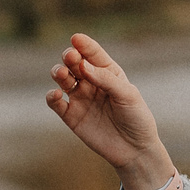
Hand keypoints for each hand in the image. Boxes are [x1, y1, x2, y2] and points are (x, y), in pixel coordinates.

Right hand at [46, 33, 174, 189]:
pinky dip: (52, 97)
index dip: (84, 45)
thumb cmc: (136, 118)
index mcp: (108, 73)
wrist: (135, 150)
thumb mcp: (127, 95)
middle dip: (70, 57)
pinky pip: (56, 103)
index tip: (76, 39)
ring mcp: (80, 98)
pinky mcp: (71, 116)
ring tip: (61, 73)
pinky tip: (56, 95)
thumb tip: (82, 66)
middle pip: (75, 64)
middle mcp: (92, 82)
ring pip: (63, 79)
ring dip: (59, 73)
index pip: (93, 54)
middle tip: (70, 57)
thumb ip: (106, 79)